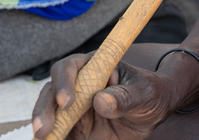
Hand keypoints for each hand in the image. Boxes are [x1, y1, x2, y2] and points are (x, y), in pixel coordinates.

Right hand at [32, 53, 175, 139]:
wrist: (155, 111)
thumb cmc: (151, 93)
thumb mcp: (144, 93)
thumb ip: (125, 96)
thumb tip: (100, 101)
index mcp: (94, 66)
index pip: (70, 67)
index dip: (64, 82)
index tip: (67, 102)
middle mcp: (79, 85)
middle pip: (51, 92)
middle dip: (45, 109)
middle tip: (43, 129)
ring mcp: (75, 107)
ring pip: (50, 114)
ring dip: (43, 125)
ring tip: (43, 138)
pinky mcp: (76, 127)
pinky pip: (60, 133)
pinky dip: (54, 137)